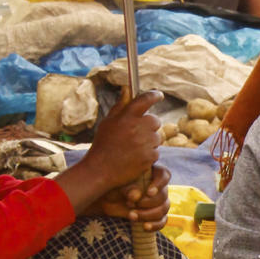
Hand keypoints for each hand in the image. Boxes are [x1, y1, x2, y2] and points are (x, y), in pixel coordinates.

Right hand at [57, 92, 161, 214]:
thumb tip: (127, 88)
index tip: (159, 95)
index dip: (154, 96)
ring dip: (149, 140)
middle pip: (155, 120)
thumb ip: (120, 105)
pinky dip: (148, 154)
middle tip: (136, 133)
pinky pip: (156, 151)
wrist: (100, 170)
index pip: (146, 99)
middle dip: (149, 125)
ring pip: (157, 137)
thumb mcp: (108, 122)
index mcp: (126, 116)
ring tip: (132, 147)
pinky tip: (135, 157)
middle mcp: (137, 127)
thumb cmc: (103, 144)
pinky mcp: (149, 157)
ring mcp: (145, 143)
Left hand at [89, 166, 173, 231]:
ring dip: (148, 215)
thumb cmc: (113, 187)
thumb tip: (136, 196)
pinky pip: (162, 221)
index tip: (149, 193)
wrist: (107, 201)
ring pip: (163, 209)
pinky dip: (155, 225)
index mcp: (151, 174)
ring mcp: (158, 203)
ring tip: (131, 216)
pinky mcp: (155, 216)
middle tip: (130, 204)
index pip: (164, 175)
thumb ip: (127, 189)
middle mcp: (158, 188)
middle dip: (148, 203)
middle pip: (163, 195)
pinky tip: (145, 227)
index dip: (159, 184)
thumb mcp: (117, 185)